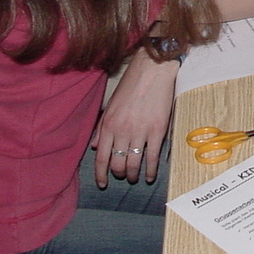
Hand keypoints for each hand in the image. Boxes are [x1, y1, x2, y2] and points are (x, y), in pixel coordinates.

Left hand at [91, 48, 177, 187]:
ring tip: (134, 177)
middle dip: (119, 174)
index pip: (102, 157)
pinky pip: (152, 157)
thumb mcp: (111, 105)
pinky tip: (151, 176)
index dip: (101, 174)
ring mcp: (140, 132)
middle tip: (122, 176)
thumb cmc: (131, 84)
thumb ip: (102, 127)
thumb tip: (96, 146)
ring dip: (133, 174)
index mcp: (109, 125)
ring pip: (134, 163)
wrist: (153, 70)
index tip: (102, 183)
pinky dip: (151, 170)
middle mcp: (122, 131)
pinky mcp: (157, 130)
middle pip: (118, 163)